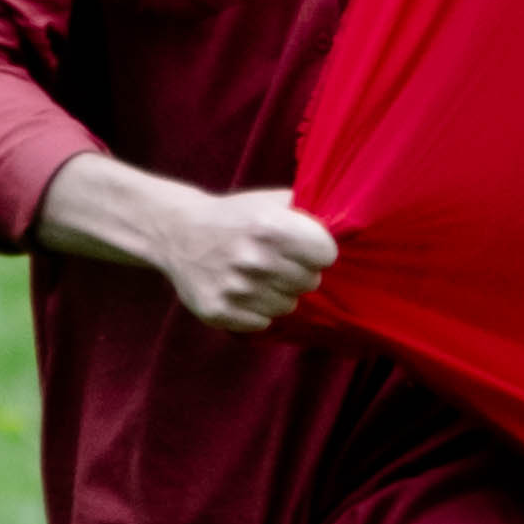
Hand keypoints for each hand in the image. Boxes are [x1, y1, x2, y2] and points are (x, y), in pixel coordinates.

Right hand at [40, 153, 338, 329]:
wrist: (175, 232)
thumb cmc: (234, 216)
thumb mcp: (269, 200)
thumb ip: (308, 210)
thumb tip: (348, 223)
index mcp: (270, 227)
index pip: (326, 255)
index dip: (319, 251)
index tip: (306, 247)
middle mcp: (253, 260)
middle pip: (309, 282)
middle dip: (299, 272)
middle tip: (277, 261)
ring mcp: (234, 289)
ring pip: (287, 306)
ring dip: (278, 293)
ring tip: (257, 275)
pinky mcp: (218, 312)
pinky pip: (261, 322)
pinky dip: (255, 311)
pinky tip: (241, 290)